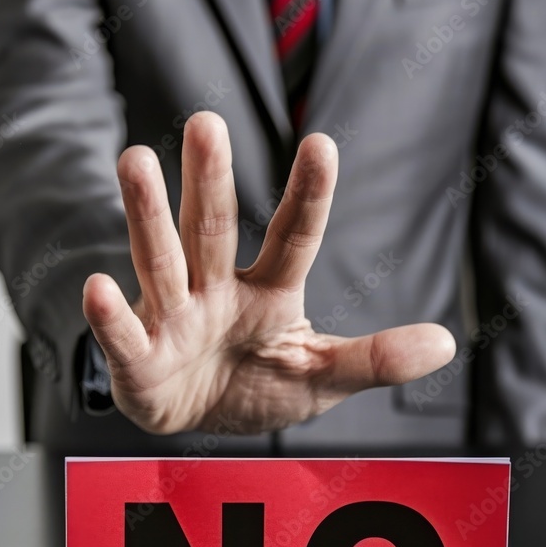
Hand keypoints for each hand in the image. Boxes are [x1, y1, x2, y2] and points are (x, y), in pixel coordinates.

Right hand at [82, 112, 455, 434]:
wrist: (202, 423)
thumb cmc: (261, 387)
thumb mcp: (324, 376)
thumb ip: (377, 358)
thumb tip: (447, 342)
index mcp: (270, 292)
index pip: (292, 239)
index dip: (306, 197)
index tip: (321, 145)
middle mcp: (216, 290)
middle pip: (213, 228)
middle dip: (209, 179)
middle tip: (206, 123)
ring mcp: (173, 319)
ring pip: (161, 261)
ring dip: (148, 214)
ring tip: (134, 161)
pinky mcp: (139, 360)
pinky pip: (124, 337)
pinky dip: (110, 318)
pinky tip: (97, 287)